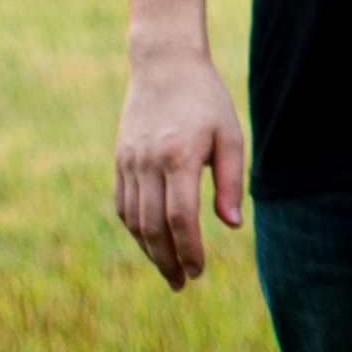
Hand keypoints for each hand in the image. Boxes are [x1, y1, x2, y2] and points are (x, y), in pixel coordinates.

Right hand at [109, 40, 245, 287]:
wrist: (163, 67)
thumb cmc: (207, 101)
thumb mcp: (230, 136)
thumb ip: (231, 182)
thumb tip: (231, 225)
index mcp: (179, 157)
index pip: (179, 217)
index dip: (188, 249)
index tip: (198, 271)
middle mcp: (147, 162)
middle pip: (151, 226)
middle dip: (166, 259)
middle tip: (182, 283)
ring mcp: (128, 162)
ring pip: (133, 219)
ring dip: (148, 250)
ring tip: (168, 270)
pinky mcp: (119, 160)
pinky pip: (123, 204)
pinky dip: (135, 228)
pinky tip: (150, 242)